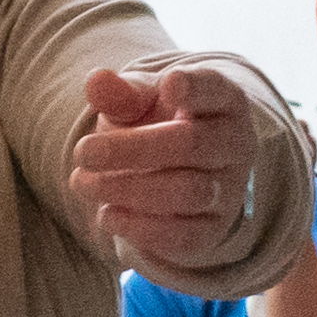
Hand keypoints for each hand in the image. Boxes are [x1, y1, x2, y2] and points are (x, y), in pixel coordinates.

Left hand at [70, 63, 260, 272]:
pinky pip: (184, 235)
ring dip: (128, 189)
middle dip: (132, 149)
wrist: (174, 177)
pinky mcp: (212, 230)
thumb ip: (122, 94)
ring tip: (82, 183)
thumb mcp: (140, 104)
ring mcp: (229, 190)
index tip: (170, 84)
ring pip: (188, 192)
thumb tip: (96, 80)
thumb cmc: (158, 126)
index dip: (197, 88)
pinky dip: (141, 228)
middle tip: (83, 151)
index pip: (217, 90)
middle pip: (192, 144)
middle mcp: (235, 145)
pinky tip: (107, 215)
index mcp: (223, 102)